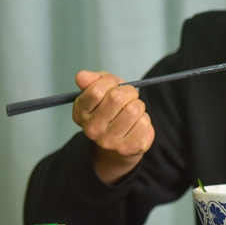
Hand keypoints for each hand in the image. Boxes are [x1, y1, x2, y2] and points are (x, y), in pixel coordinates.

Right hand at [72, 70, 154, 184]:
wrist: (122, 138)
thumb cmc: (113, 108)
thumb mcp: (102, 89)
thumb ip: (92, 80)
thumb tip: (82, 76)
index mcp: (80, 113)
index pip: (96, 91)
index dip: (110, 81)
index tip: (114, 83)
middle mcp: (91, 129)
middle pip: (116, 97)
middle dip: (128, 91)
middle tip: (128, 97)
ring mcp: (108, 141)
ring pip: (133, 109)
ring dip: (138, 105)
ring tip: (132, 111)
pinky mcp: (127, 147)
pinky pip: (144, 123)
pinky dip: (144, 118)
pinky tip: (136, 123)